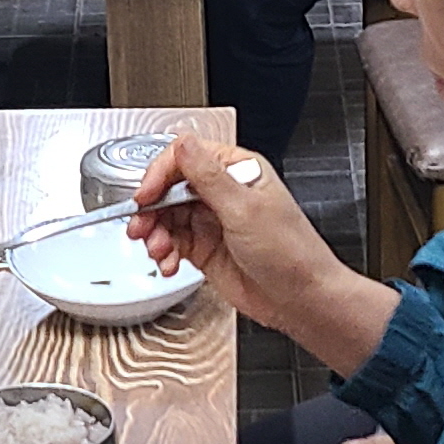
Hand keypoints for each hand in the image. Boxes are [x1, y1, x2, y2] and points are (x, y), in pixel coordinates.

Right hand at [125, 130, 381, 359]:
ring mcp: (213, 222)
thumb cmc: (291, 253)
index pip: (186, 157)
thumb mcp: (245, 209)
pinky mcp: (206, 249)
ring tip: (158, 250)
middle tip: (141, 227)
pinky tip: (168, 263)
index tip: (145, 196)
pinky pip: (173, 243)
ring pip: (167, 217)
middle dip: (152, 209)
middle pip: (170, 188)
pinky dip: (164, 254)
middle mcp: (224, 193)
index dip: (160, 174)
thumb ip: (208, 176)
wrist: (302, 299)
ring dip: (155, 234)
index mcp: (237, 171)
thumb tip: (183, 143)